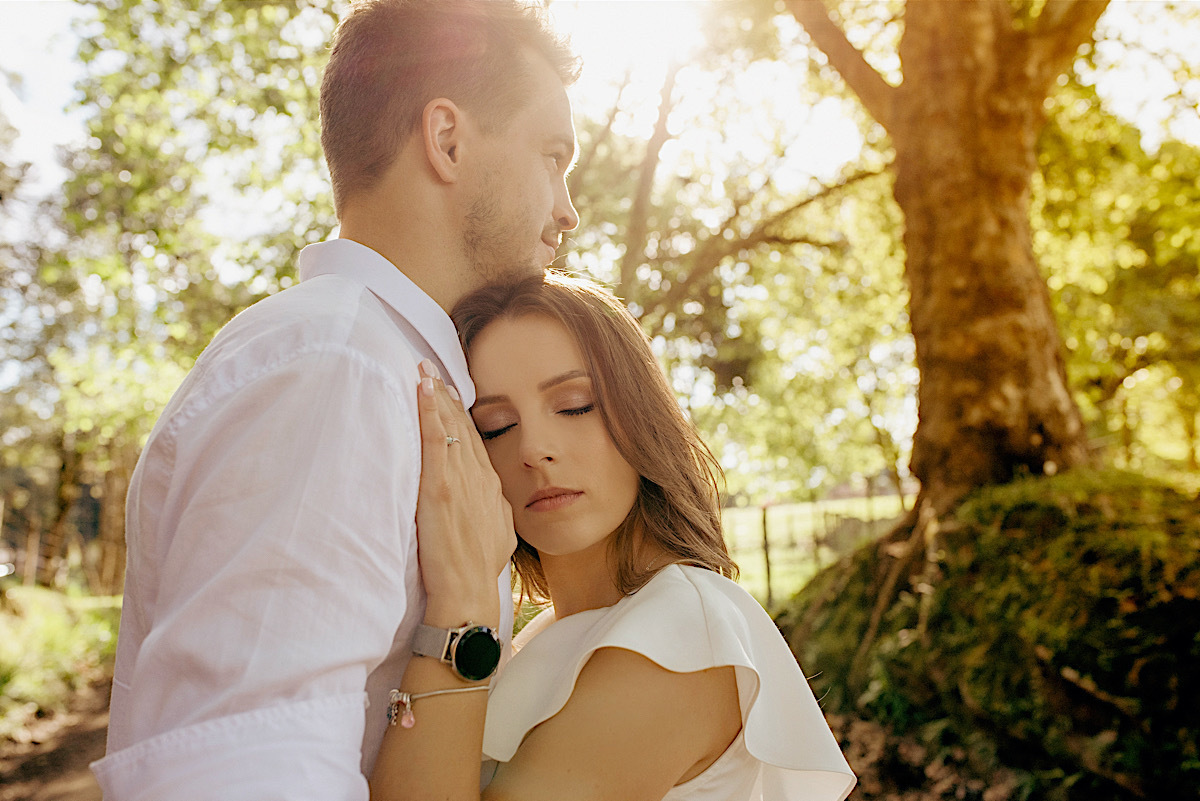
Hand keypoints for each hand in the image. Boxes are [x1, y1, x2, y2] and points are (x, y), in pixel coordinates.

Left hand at [415, 360, 515, 628]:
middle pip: (462, 427)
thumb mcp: (499, 535)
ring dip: (436, 396)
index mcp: (491, 488)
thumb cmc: (478, 571)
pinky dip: (430, 412)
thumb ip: (494, 511)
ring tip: (424, 371)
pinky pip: (435, 440)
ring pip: (449, 427)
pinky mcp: (441, 488)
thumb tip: (492, 501)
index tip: (450, 393)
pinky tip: (424, 390)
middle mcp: (479, 478)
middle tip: (432, 368)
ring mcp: (461, 481)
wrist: (468, 593)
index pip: (475, 442)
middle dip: (447, 395)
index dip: (460, 415)